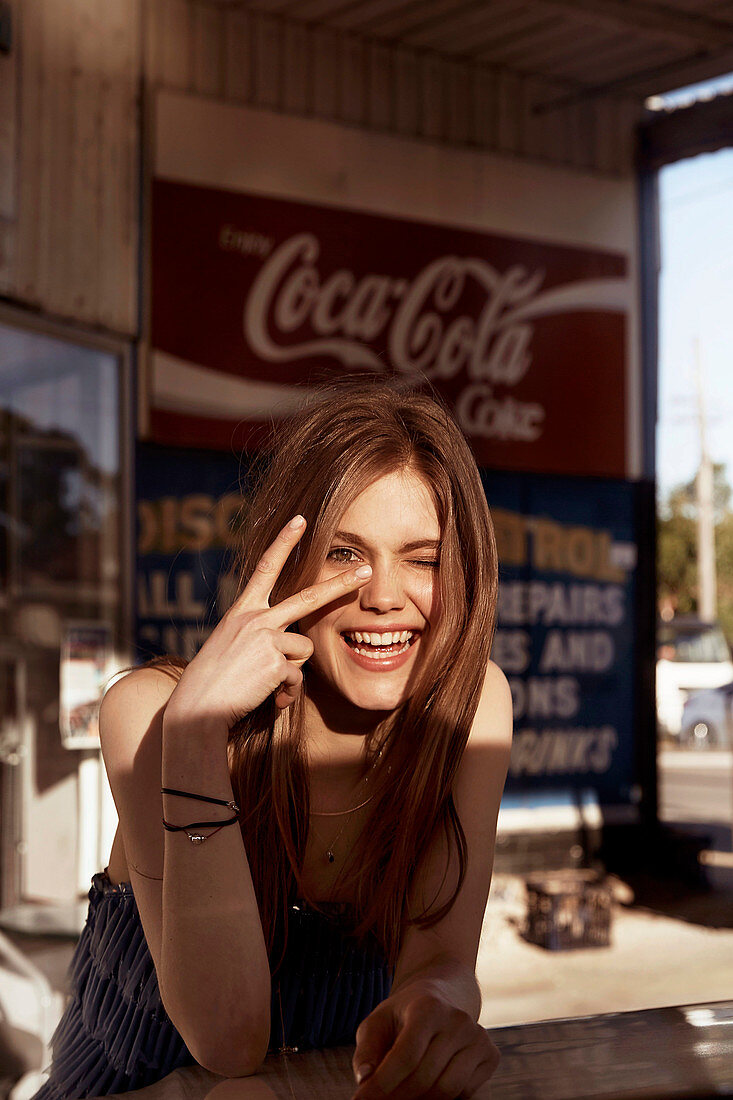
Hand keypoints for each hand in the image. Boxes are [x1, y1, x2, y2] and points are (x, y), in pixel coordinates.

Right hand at [164, 515, 371, 731]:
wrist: (196, 709)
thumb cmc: (213, 685)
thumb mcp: (232, 649)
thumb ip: (261, 641)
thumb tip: (291, 657)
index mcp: (242, 611)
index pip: (266, 568)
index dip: (284, 543)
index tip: (300, 520)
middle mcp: (254, 618)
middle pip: (308, 596)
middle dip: (341, 584)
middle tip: (367, 570)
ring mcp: (265, 637)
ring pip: (304, 650)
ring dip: (291, 672)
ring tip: (265, 685)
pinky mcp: (275, 659)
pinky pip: (297, 677)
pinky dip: (285, 693)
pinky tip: (264, 696)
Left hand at [351, 988, 499, 1098]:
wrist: (442, 998)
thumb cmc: (403, 1016)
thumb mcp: (378, 1023)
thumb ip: (367, 1050)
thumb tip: (365, 1079)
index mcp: (428, 1006)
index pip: (406, 1056)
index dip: (382, 1084)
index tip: (361, 1099)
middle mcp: (458, 1020)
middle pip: (425, 1077)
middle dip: (397, 1097)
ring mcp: (478, 1037)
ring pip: (447, 1090)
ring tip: (401, 1097)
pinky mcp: (491, 1054)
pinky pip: (466, 1093)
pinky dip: (444, 1099)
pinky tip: (427, 1089)